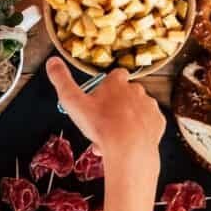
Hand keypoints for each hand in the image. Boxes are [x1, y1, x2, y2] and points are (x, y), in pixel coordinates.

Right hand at [46, 58, 164, 172]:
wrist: (129, 149)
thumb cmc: (101, 125)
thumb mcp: (73, 102)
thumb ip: (61, 80)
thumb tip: (52, 61)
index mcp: (117, 82)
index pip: (116, 75)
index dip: (108, 85)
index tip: (100, 98)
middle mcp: (137, 90)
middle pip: (126, 94)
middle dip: (116, 106)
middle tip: (102, 124)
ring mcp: (150, 106)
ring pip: (136, 110)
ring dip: (126, 120)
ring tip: (113, 138)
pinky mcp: (158, 122)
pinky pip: (148, 124)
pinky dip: (139, 131)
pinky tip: (128, 142)